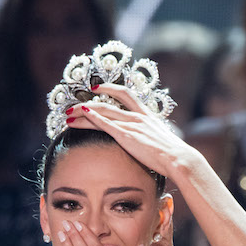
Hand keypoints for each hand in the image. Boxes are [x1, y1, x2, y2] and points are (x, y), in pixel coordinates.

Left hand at [66, 84, 197, 178]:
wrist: (178, 158)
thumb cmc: (174, 155)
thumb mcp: (163, 142)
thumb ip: (154, 139)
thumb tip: (152, 145)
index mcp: (147, 115)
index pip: (126, 94)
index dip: (109, 88)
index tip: (97, 88)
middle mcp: (137, 115)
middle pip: (107, 102)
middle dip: (88, 102)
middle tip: (74, 105)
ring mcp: (131, 124)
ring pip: (102, 112)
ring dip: (82, 112)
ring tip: (67, 115)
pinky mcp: (126, 135)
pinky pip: (105, 123)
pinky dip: (91, 118)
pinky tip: (80, 116)